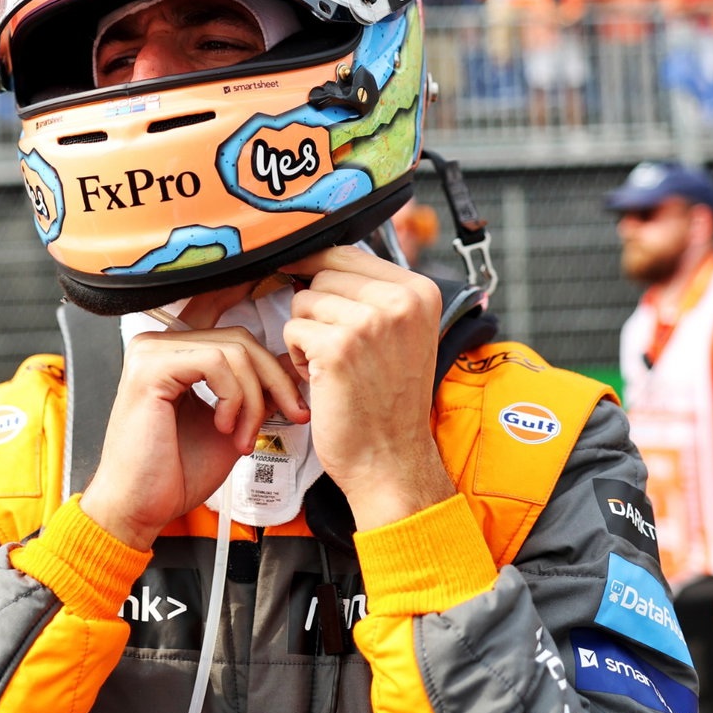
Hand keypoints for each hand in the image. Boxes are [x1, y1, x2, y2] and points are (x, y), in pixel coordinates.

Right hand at [80, 284, 309, 549]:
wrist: (140, 508)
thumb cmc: (174, 473)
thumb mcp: (232, 423)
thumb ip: (255, 391)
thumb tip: (290, 365)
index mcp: (174, 353)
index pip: (220, 313)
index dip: (251, 303)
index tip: (282, 323)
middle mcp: (159, 344)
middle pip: (240, 337)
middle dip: (275, 379)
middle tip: (289, 415)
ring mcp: (151, 351)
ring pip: (234, 348)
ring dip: (255, 398)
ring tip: (244, 436)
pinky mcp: (150, 367)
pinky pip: (217, 361)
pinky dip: (235, 398)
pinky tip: (224, 427)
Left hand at [281, 245, 454, 529]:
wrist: (391, 460)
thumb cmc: (388, 401)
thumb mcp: (401, 333)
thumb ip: (374, 293)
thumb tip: (320, 254)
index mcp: (420, 290)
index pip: (348, 251)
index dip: (320, 270)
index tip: (313, 290)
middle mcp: (400, 300)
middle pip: (323, 273)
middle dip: (317, 308)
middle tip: (338, 349)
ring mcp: (369, 322)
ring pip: (304, 299)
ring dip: (306, 332)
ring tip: (333, 365)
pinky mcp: (337, 346)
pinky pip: (293, 328)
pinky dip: (297, 355)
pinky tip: (322, 378)